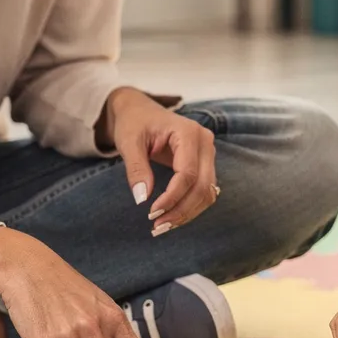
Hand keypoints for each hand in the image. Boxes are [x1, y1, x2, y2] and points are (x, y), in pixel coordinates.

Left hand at [102, 88, 216, 235]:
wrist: (140, 111)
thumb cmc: (134, 122)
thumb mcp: (129, 142)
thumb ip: (136, 168)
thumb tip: (142, 199)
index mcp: (189, 132)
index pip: (187, 173)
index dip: (172, 197)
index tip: (152, 213)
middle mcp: (205, 142)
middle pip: (202, 186)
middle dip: (181, 210)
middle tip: (157, 226)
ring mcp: (208, 153)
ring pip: (207, 193)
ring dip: (188, 213)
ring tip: (163, 226)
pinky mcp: (205, 164)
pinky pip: (204, 191)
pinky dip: (190, 207)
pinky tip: (172, 216)